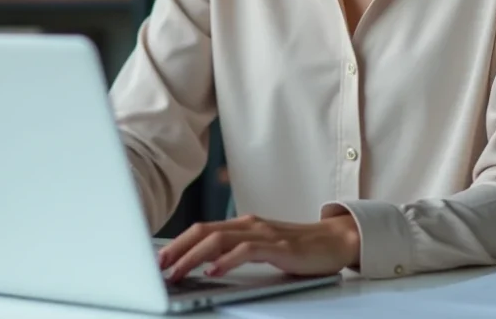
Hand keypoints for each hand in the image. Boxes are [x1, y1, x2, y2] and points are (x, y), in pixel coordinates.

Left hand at [157, 211, 360, 281]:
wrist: (336, 241)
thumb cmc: (298, 248)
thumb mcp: (262, 247)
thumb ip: (237, 251)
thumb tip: (205, 264)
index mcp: (242, 225)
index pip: (202, 229)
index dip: (178, 242)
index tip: (160, 257)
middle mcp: (249, 225)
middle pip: (204, 231)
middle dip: (178, 248)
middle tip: (159, 265)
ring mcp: (264, 234)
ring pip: (219, 240)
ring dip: (194, 257)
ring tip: (178, 271)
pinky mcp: (279, 247)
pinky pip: (246, 251)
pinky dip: (226, 260)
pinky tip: (214, 271)